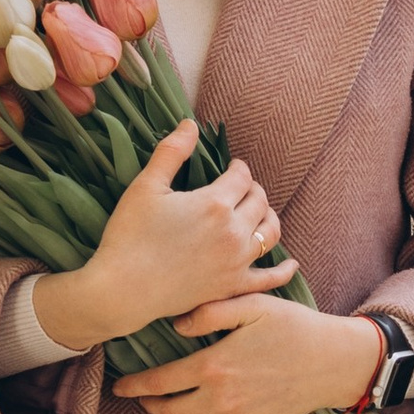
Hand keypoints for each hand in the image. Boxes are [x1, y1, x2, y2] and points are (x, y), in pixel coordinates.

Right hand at [33, 122, 291, 349]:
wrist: (122, 289)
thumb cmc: (129, 236)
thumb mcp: (145, 187)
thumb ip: (171, 152)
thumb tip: (191, 124)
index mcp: (214, 203)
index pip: (241, 176)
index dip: (238, 168)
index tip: (232, 167)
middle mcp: (234, 232)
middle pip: (260, 201)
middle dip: (253, 189)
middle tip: (242, 187)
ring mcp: (237, 262)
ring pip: (270, 233)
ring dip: (268, 218)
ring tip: (258, 213)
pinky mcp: (233, 287)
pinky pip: (270, 279)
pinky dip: (284, 271)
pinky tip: (291, 265)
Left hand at [112, 298, 385, 413]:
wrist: (332, 362)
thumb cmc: (293, 326)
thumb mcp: (252, 305)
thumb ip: (209, 311)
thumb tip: (174, 326)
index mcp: (213, 366)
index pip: (157, 382)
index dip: (133, 385)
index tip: (120, 385)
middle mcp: (220, 400)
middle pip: (165, 412)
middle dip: (148, 404)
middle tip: (141, 395)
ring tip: (166, 406)